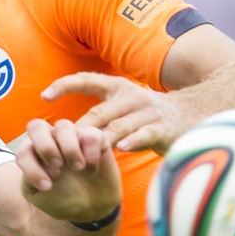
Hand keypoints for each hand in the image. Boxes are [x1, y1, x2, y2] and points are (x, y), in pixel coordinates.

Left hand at [15, 118, 121, 223]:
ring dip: (69, 149)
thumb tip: (48, 166)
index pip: (24, 151)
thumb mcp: (38, 196)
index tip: (47, 187)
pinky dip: (91, 154)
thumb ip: (31, 179)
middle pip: (36, 126)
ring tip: (77, 168)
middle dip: (45, 147)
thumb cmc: (61, 198)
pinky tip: (92, 170)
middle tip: (58, 166)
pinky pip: (90, 135)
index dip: (32, 169)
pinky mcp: (94, 138)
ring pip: (64, 126)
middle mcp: (50, 140)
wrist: (89, 207)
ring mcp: (72, 136)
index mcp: (33, 153)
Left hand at [42, 72, 190, 154]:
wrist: (190, 117)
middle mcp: (131, 96)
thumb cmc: (146, 116)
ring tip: (81, 156)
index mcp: (118, 87)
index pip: (87, 80)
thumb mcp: (122, 106)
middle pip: (99, 113)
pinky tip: (120, 150)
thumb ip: (99, 114)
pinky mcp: (162, 128)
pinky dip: (132, 141)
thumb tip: (63, 129)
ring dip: (99, 142)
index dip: (65, 85)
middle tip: (59, 147)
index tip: (44, 96)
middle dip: (79, 131)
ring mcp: (147, 112)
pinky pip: (144, 134)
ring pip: (118, 127)